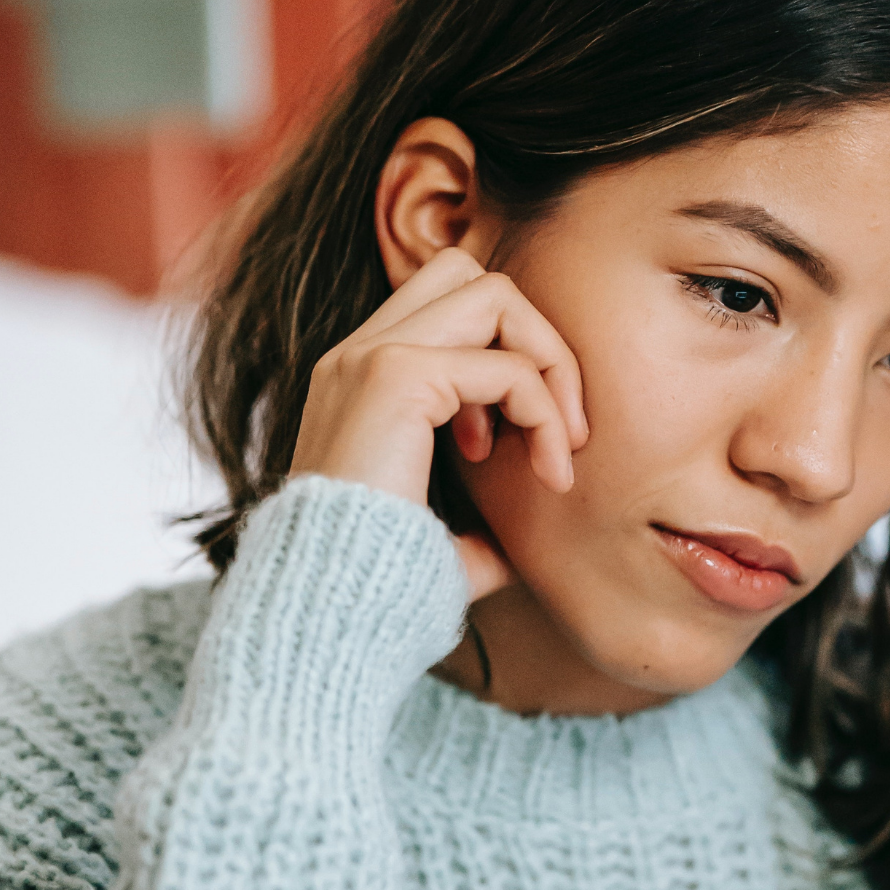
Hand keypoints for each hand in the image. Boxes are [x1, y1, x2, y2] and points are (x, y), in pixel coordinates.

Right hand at [288, 246, 588, 597]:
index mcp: (358, 378)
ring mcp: (370, 357)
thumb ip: (487, 517)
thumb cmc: (386, 591)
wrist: (328, 615)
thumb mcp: (448, 537)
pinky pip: (507, 366)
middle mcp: (356, 354)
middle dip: (537, 340)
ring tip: (561, 445)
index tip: (509, 450)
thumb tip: (536, 533)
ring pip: (495, 294)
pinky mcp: (395, 379)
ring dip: (550, 362)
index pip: (449, 305)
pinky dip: (545, 412)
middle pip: (472, 275)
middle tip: (560, 430)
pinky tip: (547, 474)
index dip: (504, 360)